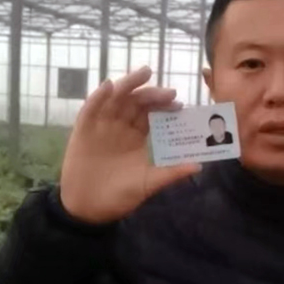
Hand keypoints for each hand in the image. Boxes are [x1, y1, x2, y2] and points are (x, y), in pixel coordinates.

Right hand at [59, 66, 200, 223]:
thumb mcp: (148, 184)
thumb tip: (199, 166)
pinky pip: (91, 110)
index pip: (152, 114)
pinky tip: (109, 87)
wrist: (88, 209)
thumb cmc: (120, 196)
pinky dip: (99, 97)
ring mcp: (102, 126)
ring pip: (116, 99)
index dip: (164, 106)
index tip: (178, 104)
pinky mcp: (83, 130)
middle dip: (152, 94)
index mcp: (137, 136)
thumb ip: (171, 173)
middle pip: (136, 102)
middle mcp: (121, 126)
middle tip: (169, 92)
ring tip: (144, 73)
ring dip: (129, 85)